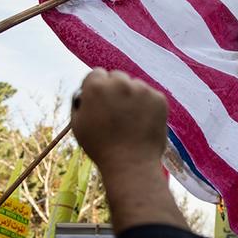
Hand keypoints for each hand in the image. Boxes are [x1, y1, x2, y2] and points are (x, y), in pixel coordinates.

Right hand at [71, 69, 186, 232]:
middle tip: (117, 112)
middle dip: (116, 89)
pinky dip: (148, 106)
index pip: (96, 74)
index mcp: (96, 86)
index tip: (101, 102)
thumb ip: (81, 102)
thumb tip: (87, 90)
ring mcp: (142, 89)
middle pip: (117, 77)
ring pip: (136, 86)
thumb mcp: (78, 123)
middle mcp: (120, 82)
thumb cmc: (100, 147)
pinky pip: (151, 96)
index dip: (97, 89)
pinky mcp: (159, 98)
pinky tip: (142, 123)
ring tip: (130, 121)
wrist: (131, 163)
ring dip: (133, 97)